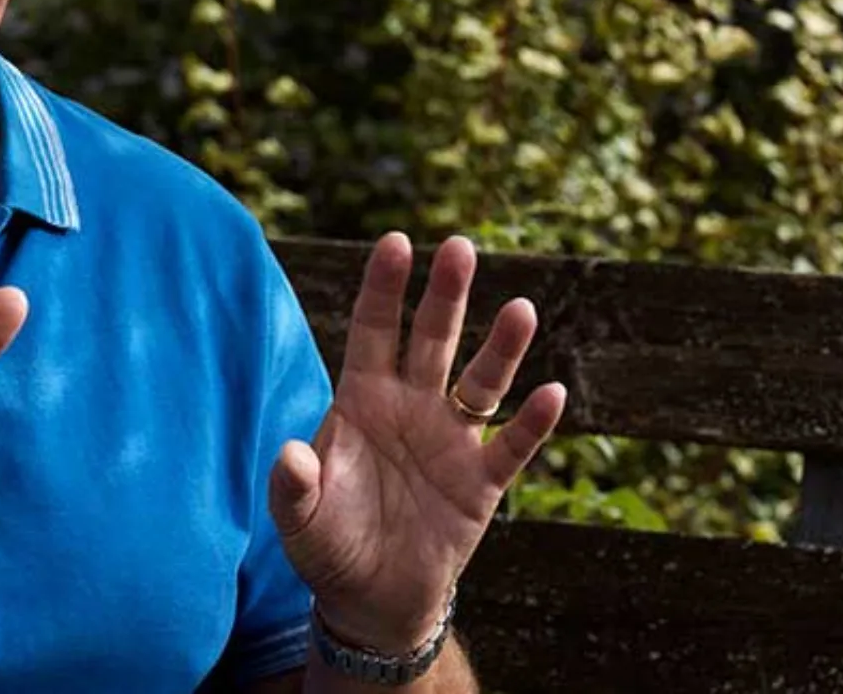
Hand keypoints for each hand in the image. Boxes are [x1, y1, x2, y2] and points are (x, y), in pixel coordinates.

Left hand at [271, 233, 565, 652]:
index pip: (374, 330)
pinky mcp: (481, 483)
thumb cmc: (329, 546)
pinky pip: (512, 445)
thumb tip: (290, 453)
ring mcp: (450, 440)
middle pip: (432, 339)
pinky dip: (533, 422)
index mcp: (362, 400)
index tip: (397, 241)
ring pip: (481, 381)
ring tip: (521, 308)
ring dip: (501, 346)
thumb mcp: (300, 520)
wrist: (372, 600)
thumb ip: (293, 485)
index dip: (384, 287)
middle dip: (446, 294)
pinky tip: (552, 393)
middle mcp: (411, 407)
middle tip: (461, 246)